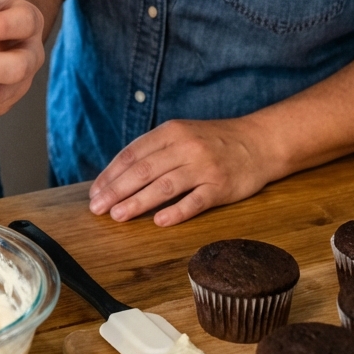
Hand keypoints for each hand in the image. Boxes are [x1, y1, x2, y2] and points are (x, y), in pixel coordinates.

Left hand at [88, 117, 270, 226]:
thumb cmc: (213, 141)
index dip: (111, 174)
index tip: (95, 192)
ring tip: (118, 215)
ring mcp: (203, 167)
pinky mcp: (220, 186)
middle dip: (116, 190)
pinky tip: (159, 222)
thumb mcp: (182, 134)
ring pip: (164, 185)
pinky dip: (176, 211)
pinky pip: (195, 201)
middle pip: (143, 170)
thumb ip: (155, 150)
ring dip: (138, 202)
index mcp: (171, 131)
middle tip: (97, 208)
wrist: (258, 141)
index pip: (132, 153)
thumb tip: (120, 175)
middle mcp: (185, 146)